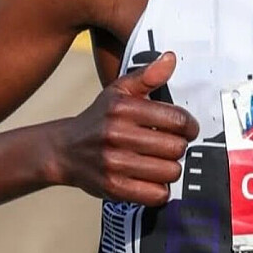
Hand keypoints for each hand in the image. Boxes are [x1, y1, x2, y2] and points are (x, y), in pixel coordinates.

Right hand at [54, 52, 199, 205]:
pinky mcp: (112, 188)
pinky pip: (156, 194)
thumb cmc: (99, 119)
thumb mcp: (118, 92)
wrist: (64, 150)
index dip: (189, 126)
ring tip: (161, 162)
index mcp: (122, 108)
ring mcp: (113, 163)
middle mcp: (116, 134)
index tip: (186, 130)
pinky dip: (159, 189)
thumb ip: (147, 76)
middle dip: (179, 148)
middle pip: (176, 148)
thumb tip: (172, 58)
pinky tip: (151, 179)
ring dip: (171, 169)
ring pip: (169, 172)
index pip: (176, 120)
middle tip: (170, 147)